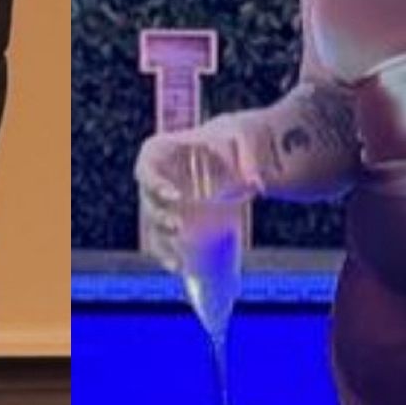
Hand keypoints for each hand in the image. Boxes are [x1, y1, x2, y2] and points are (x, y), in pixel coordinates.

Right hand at [135, 117, 262, 271]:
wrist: (236, 152)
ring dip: (162, 242)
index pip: (147, 165)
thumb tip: (258, 184)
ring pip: (154, 224)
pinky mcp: (175, 217)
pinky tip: (179, 267)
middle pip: (148, 199)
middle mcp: (159, 176)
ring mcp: (164, 200)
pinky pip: (163, 238)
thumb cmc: (232, 139)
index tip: (174, 195)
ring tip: (178, 260)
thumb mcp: (243, 137)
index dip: (153, 181)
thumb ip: (249, 157)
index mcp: (165, 151)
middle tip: (178, 226)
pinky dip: (168, 254)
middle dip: (159, 216)